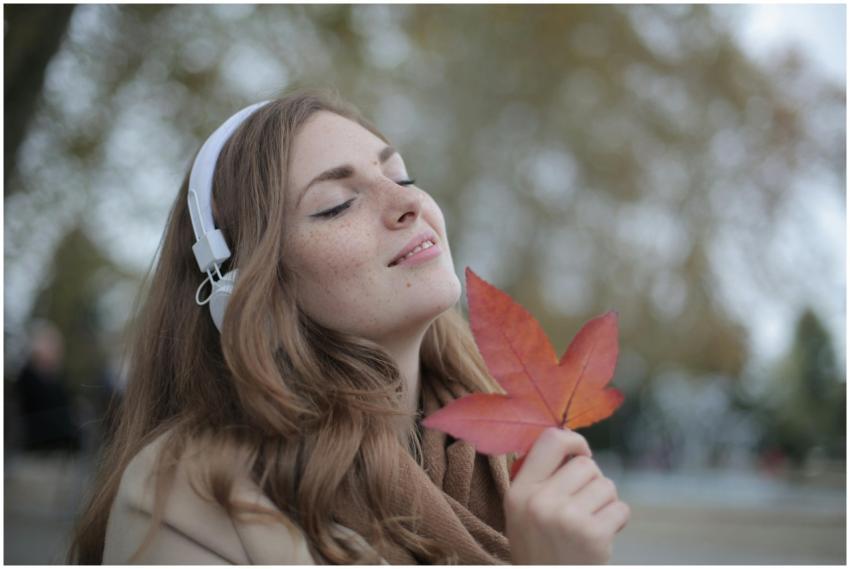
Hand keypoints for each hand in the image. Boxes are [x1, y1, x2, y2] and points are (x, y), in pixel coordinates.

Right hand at [504, 427, 629, 563]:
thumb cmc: (539, 547)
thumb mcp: (522, 511)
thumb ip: (540, 478)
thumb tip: (572, 442)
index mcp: (519, 491)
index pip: (550, 440)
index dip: (573, 441)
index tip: (581, 454)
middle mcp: (540, 502)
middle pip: (586, 464)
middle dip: (592, 481)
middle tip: (583, 504)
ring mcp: (567, 519)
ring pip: (606, 485)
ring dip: (605, 502)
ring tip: (590, 522)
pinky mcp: (593, 536)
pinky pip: (621, 509)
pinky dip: (617, 521)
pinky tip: (601, 536)